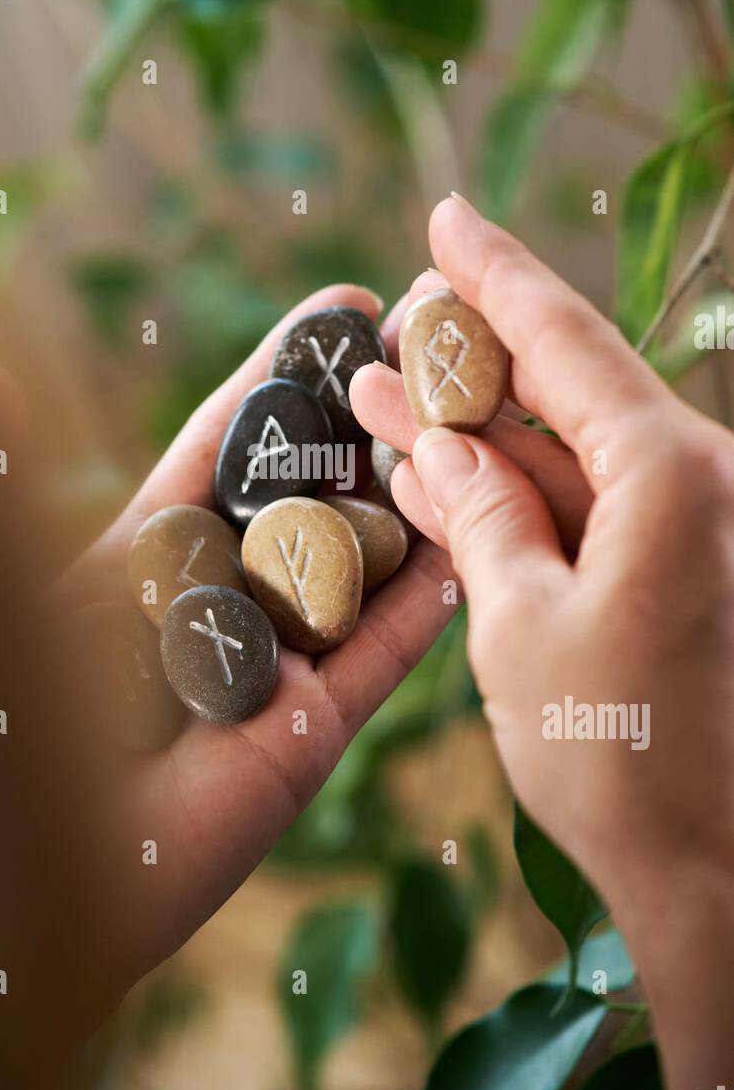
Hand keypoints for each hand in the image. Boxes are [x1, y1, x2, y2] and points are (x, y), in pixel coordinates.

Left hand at [61, 284, 456, 990]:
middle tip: (441, 340)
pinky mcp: (312, 731)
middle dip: (372, 416)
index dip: (286, 372)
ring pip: (362, 560)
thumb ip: (15, 478)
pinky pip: (385, 652)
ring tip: (477, 415)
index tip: (347, 303)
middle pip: (310, 488)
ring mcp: (275, 662)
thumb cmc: (16, 717)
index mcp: (150, 553)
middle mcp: (223, 598)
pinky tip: (479, 532)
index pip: (231, 441)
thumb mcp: (29, 577)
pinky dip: (432, 597)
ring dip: (417, 491)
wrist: (43, 873)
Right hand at [351, 195, 733, 1089]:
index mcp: (672, 475)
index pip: (567, 342)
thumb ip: (484, 516)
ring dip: (481, 430)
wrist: (713, 871)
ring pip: (570, 450)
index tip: (447, 219)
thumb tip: (440, 445)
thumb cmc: (620, 756)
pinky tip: (443, 477)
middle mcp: (698, 482)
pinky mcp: (677, 574)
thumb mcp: (520, 626)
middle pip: (569, 386)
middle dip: (475, 356)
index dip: (497, 275)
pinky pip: (588, 509)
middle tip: (400, 319)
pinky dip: (518, 494)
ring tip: (388, 393)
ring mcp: (691, 530)